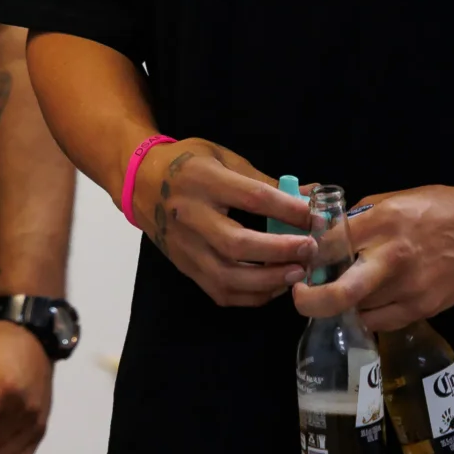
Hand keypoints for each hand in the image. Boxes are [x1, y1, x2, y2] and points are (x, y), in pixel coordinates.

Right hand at [134, 139, 315, 307]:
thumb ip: (264, 181)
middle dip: (279, 251)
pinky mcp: (184, 267)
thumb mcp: (223, 159)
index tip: (314, 217)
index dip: (287, 209)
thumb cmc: (186, 164)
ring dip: (268, 280)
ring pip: (227, 276)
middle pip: (237, 244)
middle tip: (309, 249)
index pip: (251, 198)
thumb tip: (311, 196)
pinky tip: (274, 286)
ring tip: (298, 273)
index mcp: (203, 180)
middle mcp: (190, 216)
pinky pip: (220, 291)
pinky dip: (252, 295)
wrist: (138, 183)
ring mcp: (185, 246)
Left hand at [294, 184, 453, 333]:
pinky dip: (368, 315)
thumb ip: (355, 218)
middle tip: (301, 297)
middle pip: (339, 292)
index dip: (308, 256)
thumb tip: (318, 228)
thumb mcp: (391, 199)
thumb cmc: (435, 208)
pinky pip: (382, 322)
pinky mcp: (424, 308)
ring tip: (339, 294)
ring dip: (343, 305)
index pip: (329, 246)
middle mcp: (392, 257)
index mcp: (381, 223)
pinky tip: (367, 303)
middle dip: (310, 301)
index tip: (302, 261)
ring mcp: (409, 288)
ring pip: (358, 310)